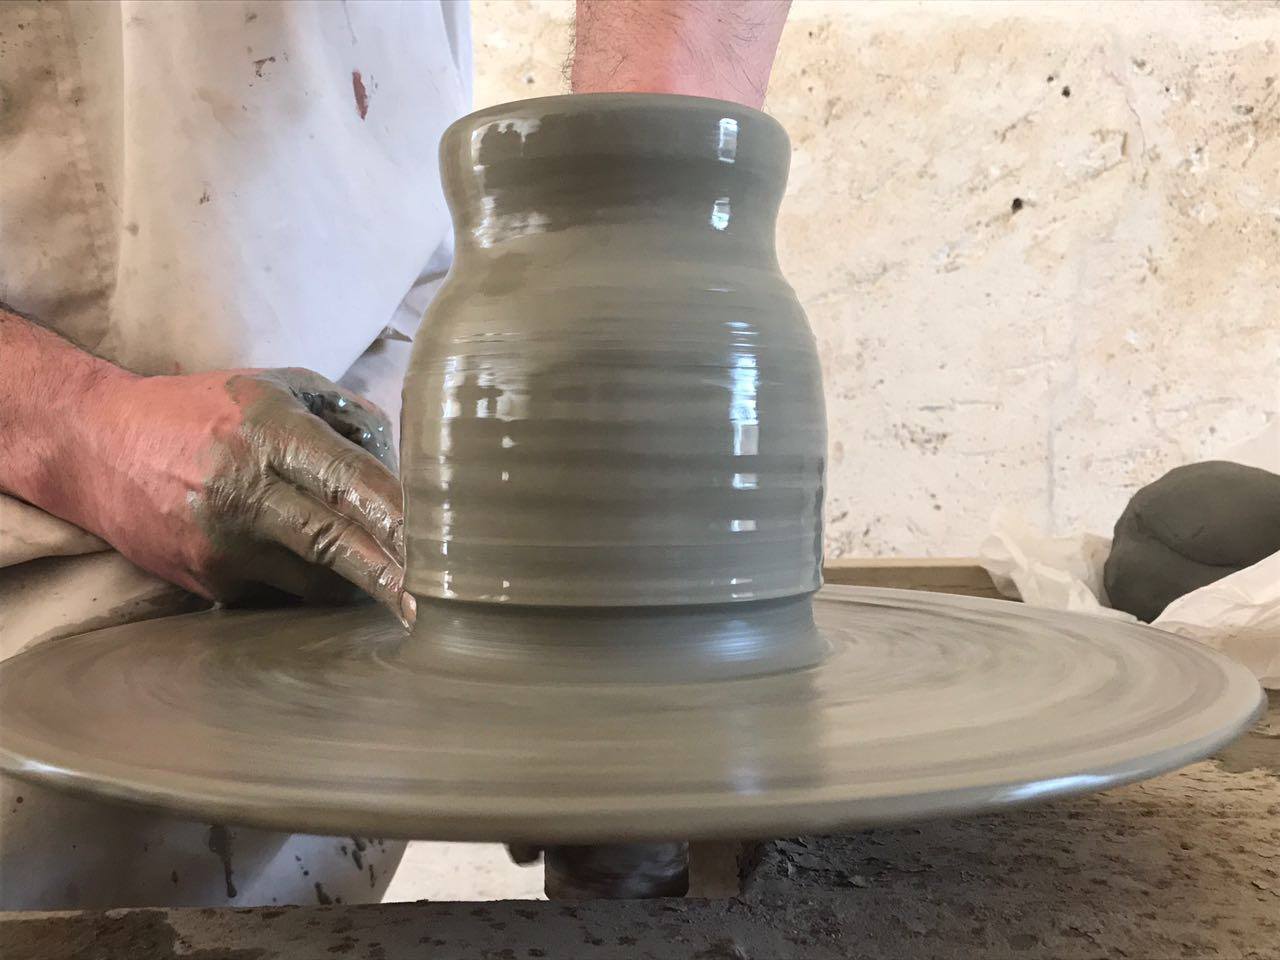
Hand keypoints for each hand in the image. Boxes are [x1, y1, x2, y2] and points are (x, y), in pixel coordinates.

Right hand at [77, 367, 405, 614]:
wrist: (94, 445)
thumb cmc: (203, 411)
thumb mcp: (276, 386)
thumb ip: (348, 415)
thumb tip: (407, 461)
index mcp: (270, 431)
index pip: (352, 481)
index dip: (401, 516)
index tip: (443, 542)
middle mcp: (244, 488)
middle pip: (335, 542)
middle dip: (389, 576)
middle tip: (431, 602)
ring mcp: (221, 542)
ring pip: (313, 581)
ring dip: (352, 583)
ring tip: (381, 580)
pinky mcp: (206, 579)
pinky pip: (278, 594)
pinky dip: (305, 587)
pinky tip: (310, 574)